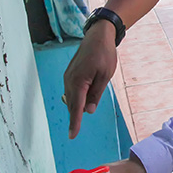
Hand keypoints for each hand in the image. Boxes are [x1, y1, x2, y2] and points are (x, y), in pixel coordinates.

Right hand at [62, 20, 117, 138]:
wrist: (98, 36)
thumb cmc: (104, 55)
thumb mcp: (105, 76)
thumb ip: (96, 95)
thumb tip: (89, 111)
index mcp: (79, 82)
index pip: (76, 108)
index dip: (75, 123)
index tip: (72, 135)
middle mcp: (69, 81)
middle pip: (73, 104)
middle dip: (80, 111)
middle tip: (93, 97)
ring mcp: (68, 77)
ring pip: (73, 98)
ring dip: (81, 102)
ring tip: (95, 87)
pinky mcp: (70, 74)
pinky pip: (73, 91)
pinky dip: (79, 95)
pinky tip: (90, 87)